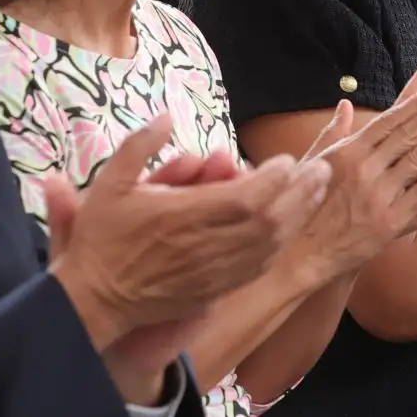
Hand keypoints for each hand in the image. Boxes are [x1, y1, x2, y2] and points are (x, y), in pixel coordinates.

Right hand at [44, 115, 329, 380]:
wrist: (95, 298)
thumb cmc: (102, 238)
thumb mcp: (109, 182)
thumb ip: (140, 145)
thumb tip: (167, 117)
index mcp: (181, 216)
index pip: (246, 197)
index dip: (275, 178)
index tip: (287, 159)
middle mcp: (204, 245)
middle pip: (270, 220)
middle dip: (301, 193)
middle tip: (320, 169)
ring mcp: (213, 272)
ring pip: (270, 244)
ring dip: (298, 217)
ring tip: (315, 192)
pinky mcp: (215, 290)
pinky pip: (258, 266)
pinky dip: (280, 243)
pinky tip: (289, 226)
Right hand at [288, 67, 416, 275]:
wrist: (303, 252)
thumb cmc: (307, 206)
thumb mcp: (314, 164)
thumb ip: (334, 132)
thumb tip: (344, 105)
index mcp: (347, 152)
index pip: (389, 121)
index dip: (416, 103)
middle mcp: (363, 169)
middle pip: (408, 134)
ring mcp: (378, 195)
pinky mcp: (390, 222)